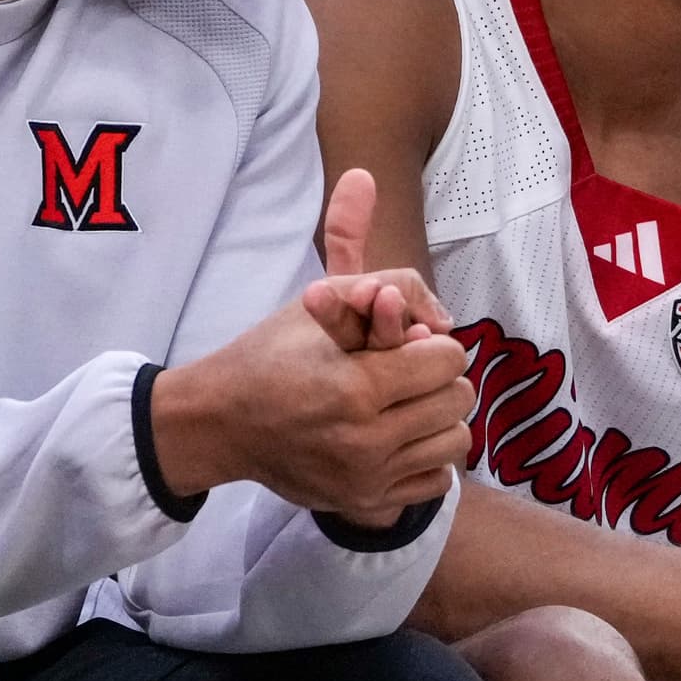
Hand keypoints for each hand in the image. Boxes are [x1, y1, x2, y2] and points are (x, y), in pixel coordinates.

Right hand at [149, 180, 474, 525]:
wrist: (222, 425)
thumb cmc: (271, 356)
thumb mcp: (315, 297)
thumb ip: (349, 244)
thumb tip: (363, 176)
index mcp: (356, 387)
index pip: (447, 359)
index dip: (429, 342)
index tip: (403, 341)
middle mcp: (366, 440)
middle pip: (458, 399)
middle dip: (437, 377)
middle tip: (404, 372)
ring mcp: (369, 479)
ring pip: (456, 441)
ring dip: (437, 417)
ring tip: (402, 402)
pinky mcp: (369, 504)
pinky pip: (438, 480)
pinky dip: (426, 456)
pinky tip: (394, 435)